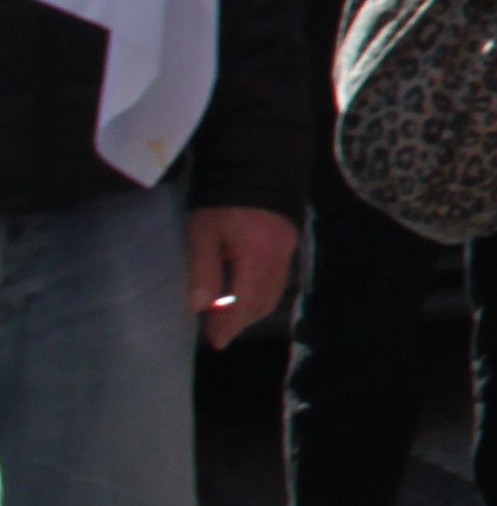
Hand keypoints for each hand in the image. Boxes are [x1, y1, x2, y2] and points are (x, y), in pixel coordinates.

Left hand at [183, 207, 293, 350]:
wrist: (256, 164)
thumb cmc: (222, 200)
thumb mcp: (203, 232)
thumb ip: (203, 269)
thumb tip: (199, 308)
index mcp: (258, 255)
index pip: (247, 301)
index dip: (232, 324)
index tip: (216, 341)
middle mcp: (280, 257)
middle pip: (265, 300)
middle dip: (241, 320)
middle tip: (216, 332)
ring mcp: (288, 249)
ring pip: (274, 291)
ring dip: (251, 308)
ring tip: (225, 317)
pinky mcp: (288, 242)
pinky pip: (277, 277)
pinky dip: (260, 293)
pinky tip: (241, 293)